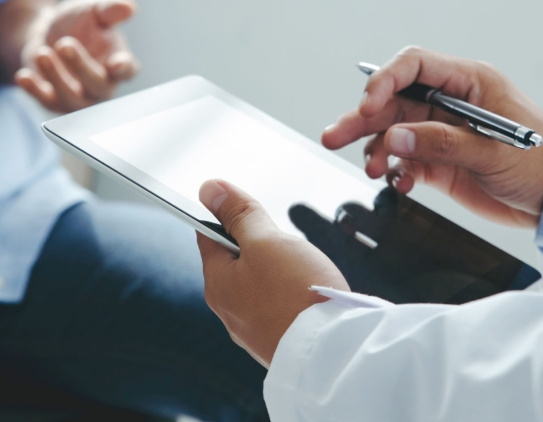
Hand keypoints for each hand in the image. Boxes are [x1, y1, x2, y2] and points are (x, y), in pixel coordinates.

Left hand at [15, 0, 138, 112]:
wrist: (48, 32)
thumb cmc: (80, 23)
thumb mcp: (93, 9)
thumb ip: (110, 8)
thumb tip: (129, 8)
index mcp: (118, 62)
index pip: (128, 70)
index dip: (124, 68)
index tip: (117, 63)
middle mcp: (102, 85)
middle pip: (98, 86)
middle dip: (81, 66)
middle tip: (64, 43)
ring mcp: (78, 97)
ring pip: (71, 98)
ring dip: (56, 77)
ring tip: (42, 53)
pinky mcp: (53, 101)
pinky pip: (46, 101)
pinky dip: (34, 90)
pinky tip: (23, 76)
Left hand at [196, 179, 348, 367]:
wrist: (334, 353)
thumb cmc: (298, 295)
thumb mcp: (267, 240)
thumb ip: (239, 214)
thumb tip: (209, 189)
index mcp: (217, 283)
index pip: (208, 236)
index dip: (227, 215)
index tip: (247, 209)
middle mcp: (229, 310)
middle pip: (237, 260)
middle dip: (262, 245)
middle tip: (286, 246)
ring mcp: (253, 329)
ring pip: (261, 283)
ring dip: (280, 269)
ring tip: (302, 272)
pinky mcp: (277, 341)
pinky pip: (279, 306)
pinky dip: (292, 294)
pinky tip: (310, 294)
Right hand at [322, 46, 542, 227]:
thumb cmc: (540, 163)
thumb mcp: (493, 151)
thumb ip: (442, 143)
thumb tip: (396, 138)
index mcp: (468, 83)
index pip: (413, 66)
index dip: (384, 81)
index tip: (367, 105)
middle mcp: (449, 103)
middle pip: (392, 101)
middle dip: (362, 118)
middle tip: (334, 136)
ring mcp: (441, 131)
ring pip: (392, 131)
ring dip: (374, 148)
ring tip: (370, 168)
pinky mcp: (438, 160)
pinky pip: (403, 159)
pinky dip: (395, 170)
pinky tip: (400, 182)